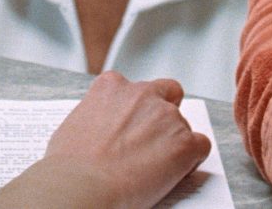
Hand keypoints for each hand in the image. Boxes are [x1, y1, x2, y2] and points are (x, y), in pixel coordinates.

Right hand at [0, 73, 210, 208]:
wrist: (81, 186)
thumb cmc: (70, 164)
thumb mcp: (74, 124)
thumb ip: (95, 116)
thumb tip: (98, 129)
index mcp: (112, 86)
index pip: (134, 87)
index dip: (137, 106)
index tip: (134, 122)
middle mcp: (142, 94)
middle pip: (168, 92)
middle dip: (164, 112)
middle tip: (155, 138)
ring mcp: (166, 117)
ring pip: (184, 124)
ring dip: (174, 141)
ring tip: (158, 166)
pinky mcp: (184, 144)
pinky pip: (201, 145)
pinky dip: (193, 159)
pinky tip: (178, 171)